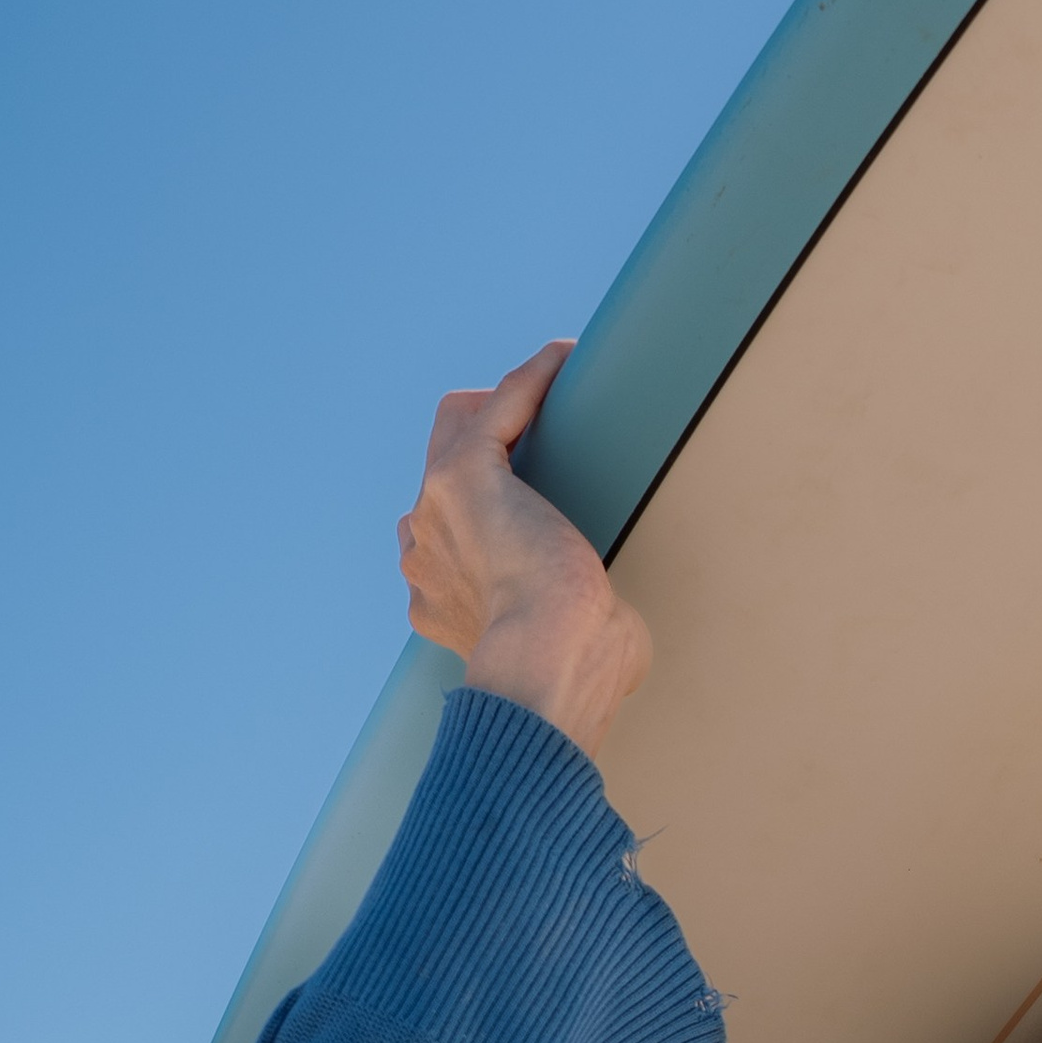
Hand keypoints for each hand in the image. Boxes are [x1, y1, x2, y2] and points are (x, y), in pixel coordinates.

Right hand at [396, 343, 650, 762]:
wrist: (550, 666)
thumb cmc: (572, 682)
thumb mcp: (564, 662)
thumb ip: (573, 641)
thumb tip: (620, 636)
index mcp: (434, 602)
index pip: (442, 537)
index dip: (485, 515)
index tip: (536, 506)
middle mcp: (421, 551)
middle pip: (440, 473)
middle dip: (489, 448)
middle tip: (553, 442)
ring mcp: (435, 510)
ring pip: (458, 426)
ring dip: (508, 404)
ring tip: (562, 390)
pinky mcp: (465, 473)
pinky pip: (496, 408)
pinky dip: (531, 380)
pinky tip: (567, 360)